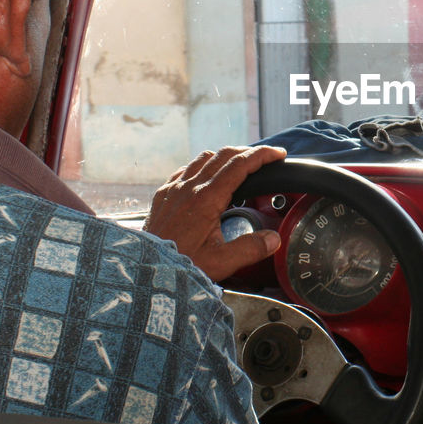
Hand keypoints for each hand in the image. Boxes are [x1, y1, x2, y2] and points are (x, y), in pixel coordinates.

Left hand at [142, 145, 287, 280]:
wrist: (145, 271)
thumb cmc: (180, 266)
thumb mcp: (221, 262)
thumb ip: (250, 248)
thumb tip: (273, 239)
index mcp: (206, 199)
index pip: (239, 165)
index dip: (262, 155)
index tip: (277, 154)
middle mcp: (188, 188)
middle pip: (223, 155)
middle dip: (247, 152)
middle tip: (264, 158)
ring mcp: (173, 189)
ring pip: (203, 158)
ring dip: (225, 157)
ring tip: (238, 165)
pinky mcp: (163, 195)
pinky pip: (185, 169)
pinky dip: (202, 166)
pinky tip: (207, 177)